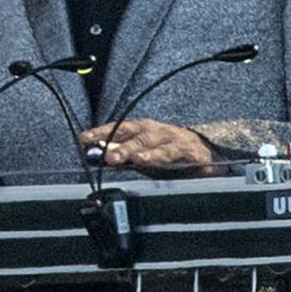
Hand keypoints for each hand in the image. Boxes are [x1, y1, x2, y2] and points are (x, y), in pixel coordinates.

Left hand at [78, 118, 214, 173]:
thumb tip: (96, 156)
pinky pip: (177, 154)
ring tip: (134, 159)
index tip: (83, 139)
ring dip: (143, 151)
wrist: (207, 156)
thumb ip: (121, 156)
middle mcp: (157, 131)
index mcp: (143, 130)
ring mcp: (175, 140)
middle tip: (108, 156)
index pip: (118, 128)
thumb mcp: (142, 156)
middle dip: (120, 145)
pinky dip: (167, 157)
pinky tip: (157, 163)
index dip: (100, 132)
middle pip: (136, 135)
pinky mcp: (191, 152)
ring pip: (156, 144)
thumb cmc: (169, 155)